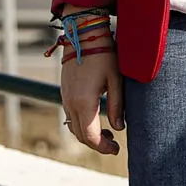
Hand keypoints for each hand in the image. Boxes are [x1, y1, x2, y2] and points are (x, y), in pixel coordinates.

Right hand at [57, 7, 122, 155]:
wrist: (83, 36)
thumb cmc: (104, 55)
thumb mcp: (116, 80)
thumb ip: (117, 105)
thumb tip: (119, 127)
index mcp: (84, 102)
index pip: (90, 136)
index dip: (102, 146)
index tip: (116, 149)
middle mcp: (70, 103)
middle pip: (80, 135)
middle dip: (96, 144)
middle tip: (114, 145)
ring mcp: (65, 98)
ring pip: (73, 127)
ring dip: (88, 135)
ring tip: (108, 134)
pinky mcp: (65, 93)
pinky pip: (71, 116)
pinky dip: (82, 124)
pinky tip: (96, 120)